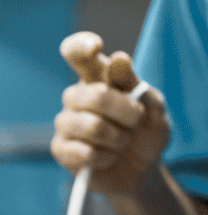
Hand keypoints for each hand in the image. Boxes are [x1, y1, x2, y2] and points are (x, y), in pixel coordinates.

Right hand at [51, 31, 170, 195]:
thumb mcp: (153, 106)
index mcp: (96, 77)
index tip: (94, 48)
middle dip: (128, 113)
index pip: (76, 52)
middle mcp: (75, 96)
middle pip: (96, 95)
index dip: (80, 46)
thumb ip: (137, 84)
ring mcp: (65, 123)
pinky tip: (107, 157)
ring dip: (118, 138)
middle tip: (136, 122)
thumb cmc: (145, 132)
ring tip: (121, 142)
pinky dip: (106, 157)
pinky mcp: (60, 149)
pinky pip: (85, 152)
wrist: (140, 169)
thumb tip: (118, 59)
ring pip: (93, 126)